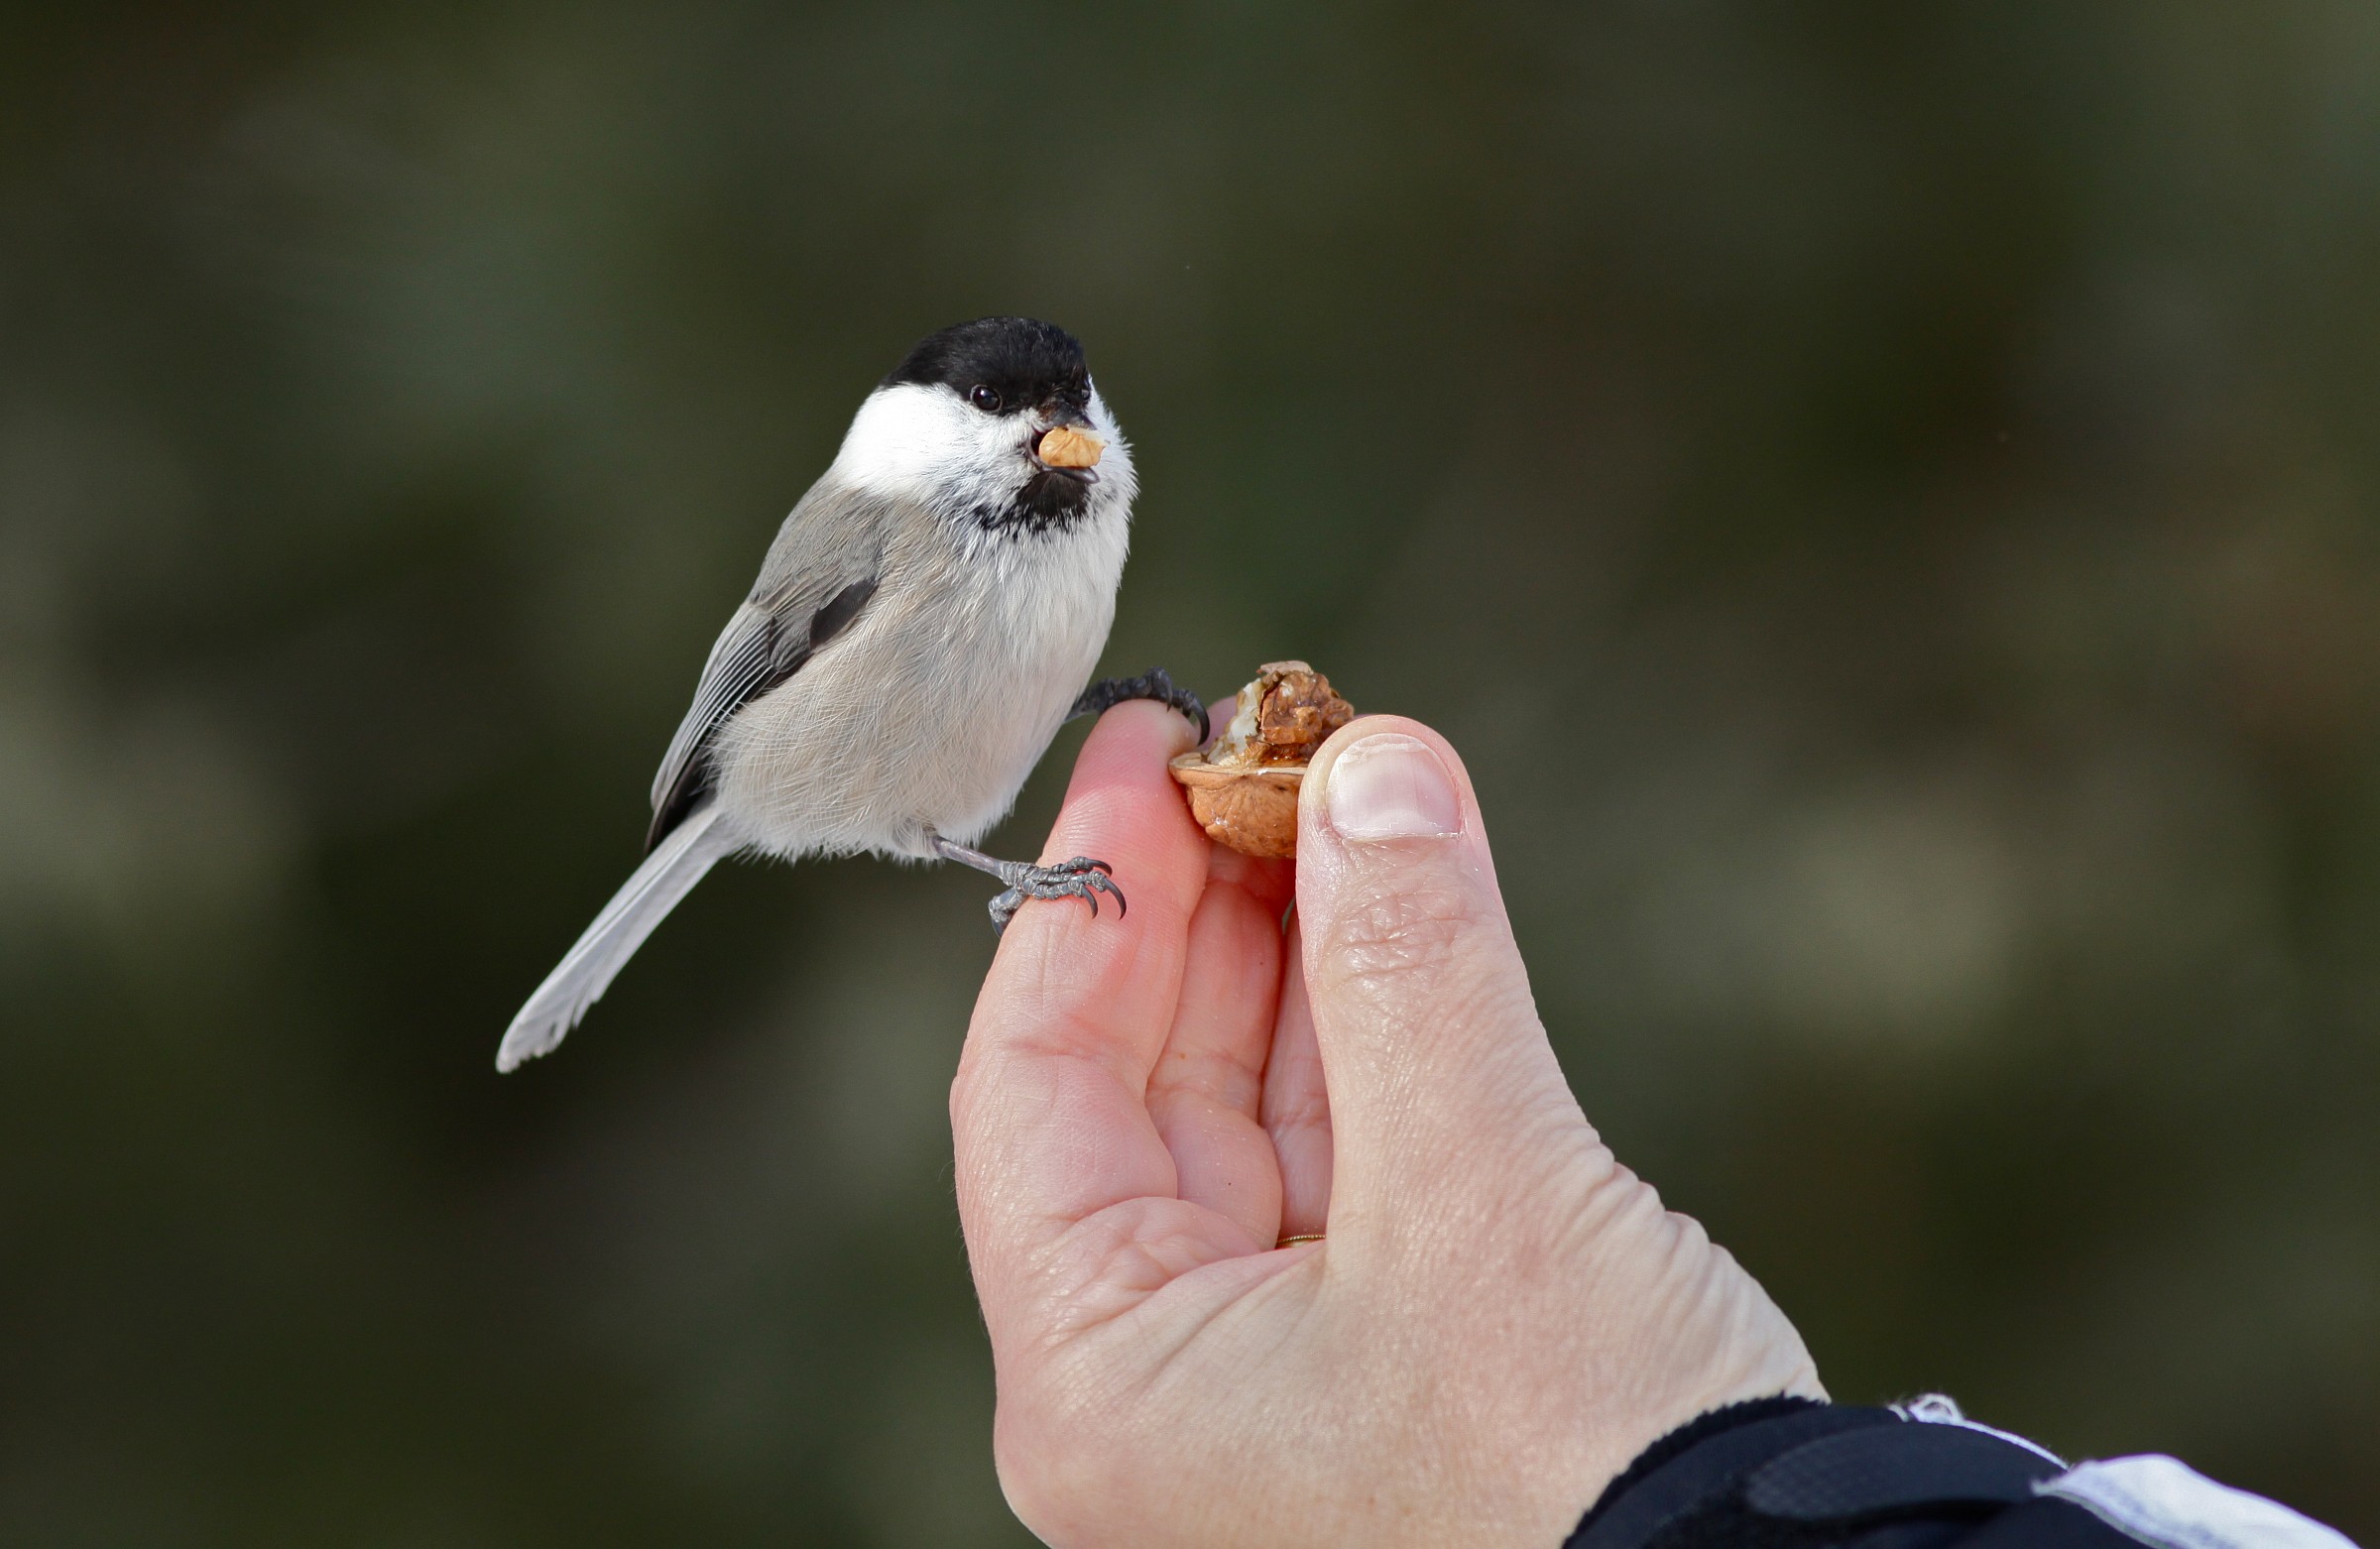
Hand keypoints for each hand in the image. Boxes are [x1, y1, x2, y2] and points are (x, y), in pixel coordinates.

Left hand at [951, 704, 1822, 1547]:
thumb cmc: (1589, 1470)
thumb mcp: (1483, 1192)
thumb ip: (1408, 966)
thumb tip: (1369, 764)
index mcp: (1103, 1381)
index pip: (1029, 1084)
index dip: (1090, 894)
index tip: (1148, 744)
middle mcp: (1160, 1385)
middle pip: (1138, 1084)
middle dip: (1208, 902)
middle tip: (1260, 741)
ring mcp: (1270, 1373)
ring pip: (1248, 1108)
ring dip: (1301, 947)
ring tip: (1337, 789)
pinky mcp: (1381, 1354)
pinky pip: (1341, 1154)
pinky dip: (1372, 1029)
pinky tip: (1395, 904)